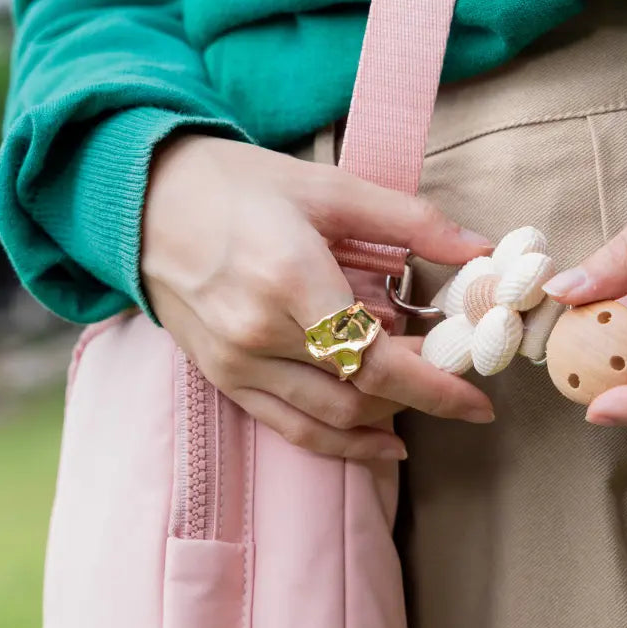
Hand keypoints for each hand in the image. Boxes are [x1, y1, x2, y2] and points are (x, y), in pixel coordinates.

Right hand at [141, 134, 496, 459]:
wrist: (146, 200)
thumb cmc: (239, 185)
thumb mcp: (330, 188)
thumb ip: (410, 220)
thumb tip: (479, 248)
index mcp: (290, 278)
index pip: (377, 361)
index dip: (436, 389)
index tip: (480, 402)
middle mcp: (260, 332)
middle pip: (359, 394)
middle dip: (419, 395)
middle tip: (458, 379)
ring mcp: (236, 362)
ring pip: (328, 419)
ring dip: (384, 418)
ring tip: (424, 399)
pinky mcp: (222, 376)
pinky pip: (290, 426)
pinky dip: (340, 442)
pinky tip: (381, 439)